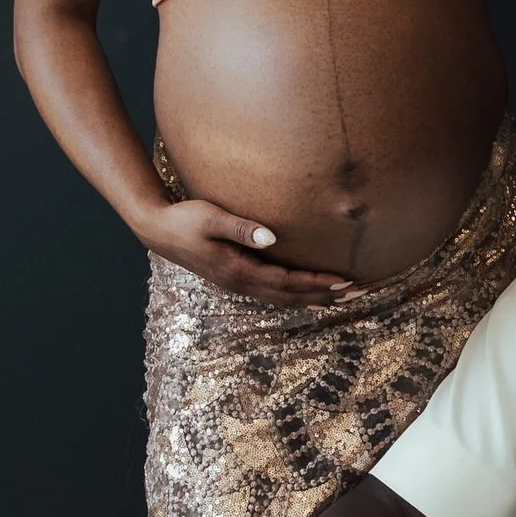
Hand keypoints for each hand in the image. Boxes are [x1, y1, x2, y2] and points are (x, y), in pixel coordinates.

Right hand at [139, 196, 356, 303]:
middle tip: (357, 291)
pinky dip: (295, 294)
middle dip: (325, 294)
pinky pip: (273, 293)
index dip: (318, 283)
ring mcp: (238, 283)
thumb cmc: (185, 219)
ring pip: (283, 298)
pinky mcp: (236, 278)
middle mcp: (241, 283)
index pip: (288, 281)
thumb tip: (271, 237)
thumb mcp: (211, 218)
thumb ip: (240, 228)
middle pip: (291, 296)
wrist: (158, 229)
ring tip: (341, 295)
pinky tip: (306, 291)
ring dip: (313, 297)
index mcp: (239, 270)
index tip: (345, 281)